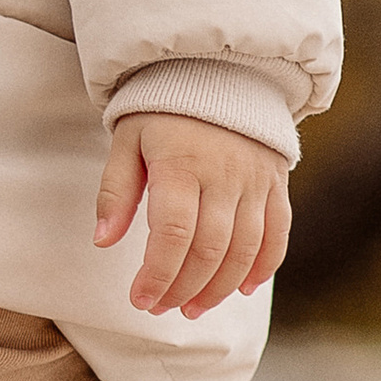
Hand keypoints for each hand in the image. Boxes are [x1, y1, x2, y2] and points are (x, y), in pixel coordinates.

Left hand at [94, 114, 289, 315]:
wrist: (217, 71)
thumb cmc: (161, 111)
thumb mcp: (127, 140)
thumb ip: (116, 191)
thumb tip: (103, 242)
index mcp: (180, 165)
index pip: (173, 234)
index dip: (158, 275)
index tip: (140, 300)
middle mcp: (224, 175)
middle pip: (209, 249)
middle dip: (183, 288)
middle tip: (161, 308)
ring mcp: (255, 181)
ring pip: (244, 249)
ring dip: (219, 288)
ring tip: (193, 308)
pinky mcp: (276, 184)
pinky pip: (277, 233)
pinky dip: (262, 267)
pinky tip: (241, 290)